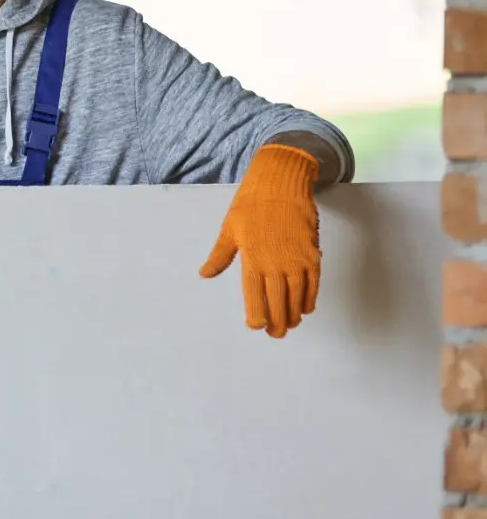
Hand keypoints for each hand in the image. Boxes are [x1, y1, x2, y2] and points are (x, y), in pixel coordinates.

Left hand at [199, 144, 320, 337]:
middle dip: (277, 321)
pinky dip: (310, 297)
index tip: (256, 326)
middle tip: (276, 334)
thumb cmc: (250, 205)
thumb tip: (205, 274)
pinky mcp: (312, 253)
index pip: (254, 296)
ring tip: (290, 324)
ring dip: (294, 313)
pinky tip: (306, 307)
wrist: (280, 184)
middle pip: (278, 301)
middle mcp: (276, 262)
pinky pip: (313, 282)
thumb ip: (220, 256)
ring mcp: (297, 259)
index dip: (256, 315)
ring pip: (297, 296)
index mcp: (252, 258)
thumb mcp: (229, 229)